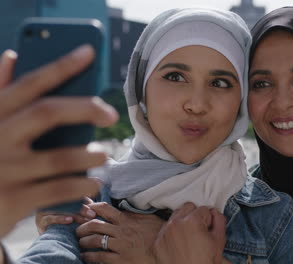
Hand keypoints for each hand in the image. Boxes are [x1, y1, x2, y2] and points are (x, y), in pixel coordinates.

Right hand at [0, 46, 118, 238]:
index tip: (89, 51)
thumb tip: (11, 55)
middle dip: (85, 108)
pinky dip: (82, 184)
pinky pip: (59, 189)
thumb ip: (0, 92)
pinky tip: (94, 182)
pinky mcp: (14, 200)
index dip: (60, 66)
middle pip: (48, 113)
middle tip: (111, 115)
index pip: (30, 83)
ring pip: (60, 157)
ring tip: (102, 155)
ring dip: (88, 155)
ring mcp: (6, 170)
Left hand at [77, 202, 164, 263]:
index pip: (105, 209)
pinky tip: (86, 257)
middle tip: (79, 230)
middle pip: (94, 225)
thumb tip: (123, 209)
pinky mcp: (120, 260)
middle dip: (82, 227)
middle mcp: (121, 231)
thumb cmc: (160, 234)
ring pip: (94, 241)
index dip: (92, 207)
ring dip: (83, 241)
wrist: (166, 251)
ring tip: (81, 243)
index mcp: (127, 220)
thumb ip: (134, 215)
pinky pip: (99, 257)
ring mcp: (120, 246)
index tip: (86, 209)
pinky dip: (89, 256)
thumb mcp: (149, 219)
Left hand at [153, 202, 226, 263]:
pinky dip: (172, 233)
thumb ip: (219, 221)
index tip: (208, 230)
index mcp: (192, 221)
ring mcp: (164, 232)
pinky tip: (179, 244)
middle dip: (195, 216)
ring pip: (175, 216)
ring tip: (188, 237)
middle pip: (187, 207)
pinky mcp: (157, 242)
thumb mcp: (219, 241)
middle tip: (199, 231)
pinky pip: (165, 229)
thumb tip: (214, 212)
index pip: (204, 209)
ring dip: (182, 222)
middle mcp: (175, 223)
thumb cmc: (206, 262)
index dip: (209, 220)